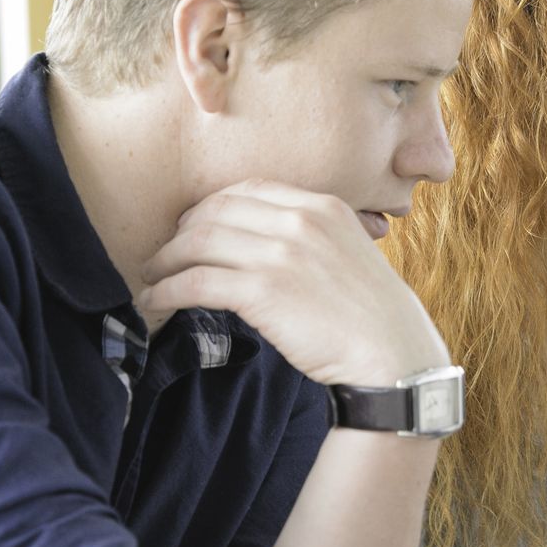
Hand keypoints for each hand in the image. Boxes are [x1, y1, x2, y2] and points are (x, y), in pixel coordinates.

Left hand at [136, 181, 447, 386]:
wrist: (394, 355)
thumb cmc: (372, 316)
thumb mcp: (349, 254)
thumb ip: (312, 238)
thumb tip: (266, 244)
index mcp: (321, 206)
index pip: (245, 190)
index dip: (208, 208)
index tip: (191, 228)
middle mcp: (299, 221)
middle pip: (214, 211)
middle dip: (179, 233)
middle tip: (163, 255)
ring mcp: (280, 254)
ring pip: (198, 242)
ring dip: (165, 260)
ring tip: (152, 277)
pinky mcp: (262, 291)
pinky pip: (196, 282)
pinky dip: (167, 289)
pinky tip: (157, 300)